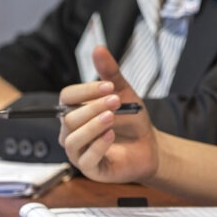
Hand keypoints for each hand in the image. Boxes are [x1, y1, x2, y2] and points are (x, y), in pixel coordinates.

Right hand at [59, 46, 158, 183]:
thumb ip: (110, 72)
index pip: (67, 97)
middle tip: (115, 100)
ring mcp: (79, 151)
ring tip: (112, 117)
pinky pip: (85, 158)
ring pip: (72, 138)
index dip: (85, 91)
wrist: (149, 146)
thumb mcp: (123, 93)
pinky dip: (98, 145)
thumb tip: (98, 48)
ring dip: (93, 125)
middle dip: (93, 107)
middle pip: (69, 117)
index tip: (108, 86)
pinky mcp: (90, 168)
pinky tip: (111, 135)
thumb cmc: (131, 121)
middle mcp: (72, 131)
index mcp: (76, 111)